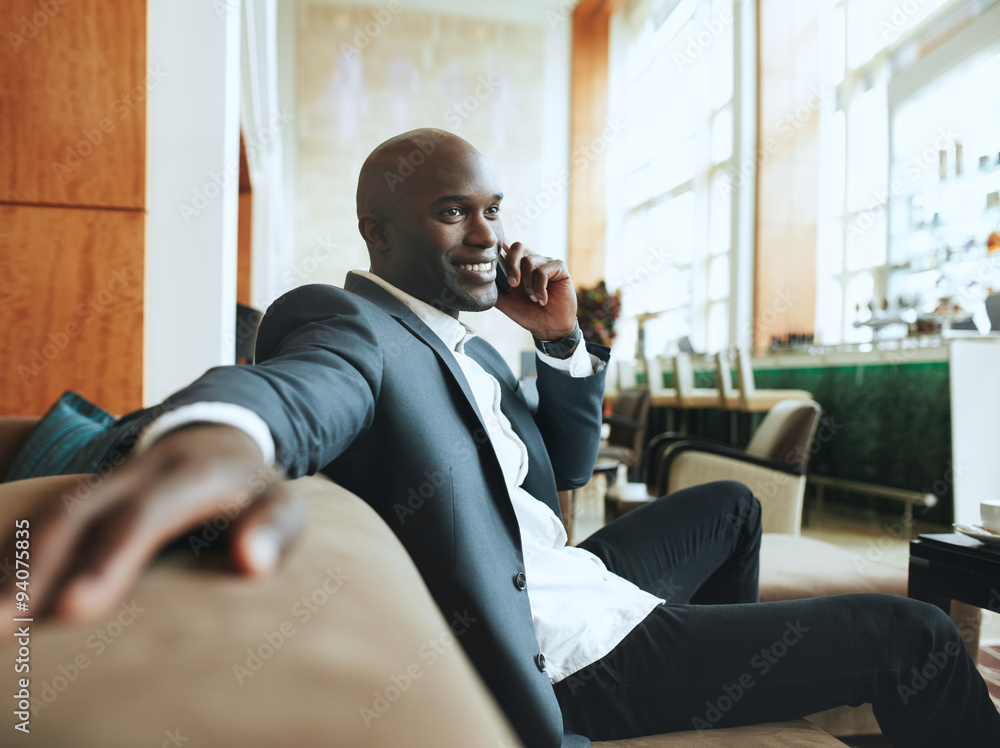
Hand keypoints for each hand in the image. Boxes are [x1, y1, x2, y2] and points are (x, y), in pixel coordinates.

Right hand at [0, 424, 303, 631]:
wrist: (220, 436)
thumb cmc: (254, 487)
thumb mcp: (281, 502)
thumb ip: (274, 529)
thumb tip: (252, 563)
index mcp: (190, 475)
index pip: (144, 516)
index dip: (109, 558)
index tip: (76, 607)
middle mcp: (137, 473)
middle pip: (77, 513)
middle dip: (37, 567)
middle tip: (8, 622)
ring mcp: (103, 481)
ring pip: (47, 515)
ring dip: (13, 565)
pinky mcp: (84, 494)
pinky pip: (36, 518)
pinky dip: (9, 554)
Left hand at [494, 242, 577, 340]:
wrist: (548, 327)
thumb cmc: (528, 314)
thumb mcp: (506, 301)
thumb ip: (495, 287)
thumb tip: (483, 274)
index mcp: (519, 266)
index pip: (508, 248)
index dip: (500, 246)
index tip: (493, 254)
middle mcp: (533, 260)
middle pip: (518, 246)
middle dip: (511, 265)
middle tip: (513, 285)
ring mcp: (546, 262)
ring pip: (530, 262)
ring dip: (528, 285)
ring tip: (533, 299)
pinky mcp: (559, 267)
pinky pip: (543, 271)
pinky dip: (540, 288)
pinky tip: (542, 299)